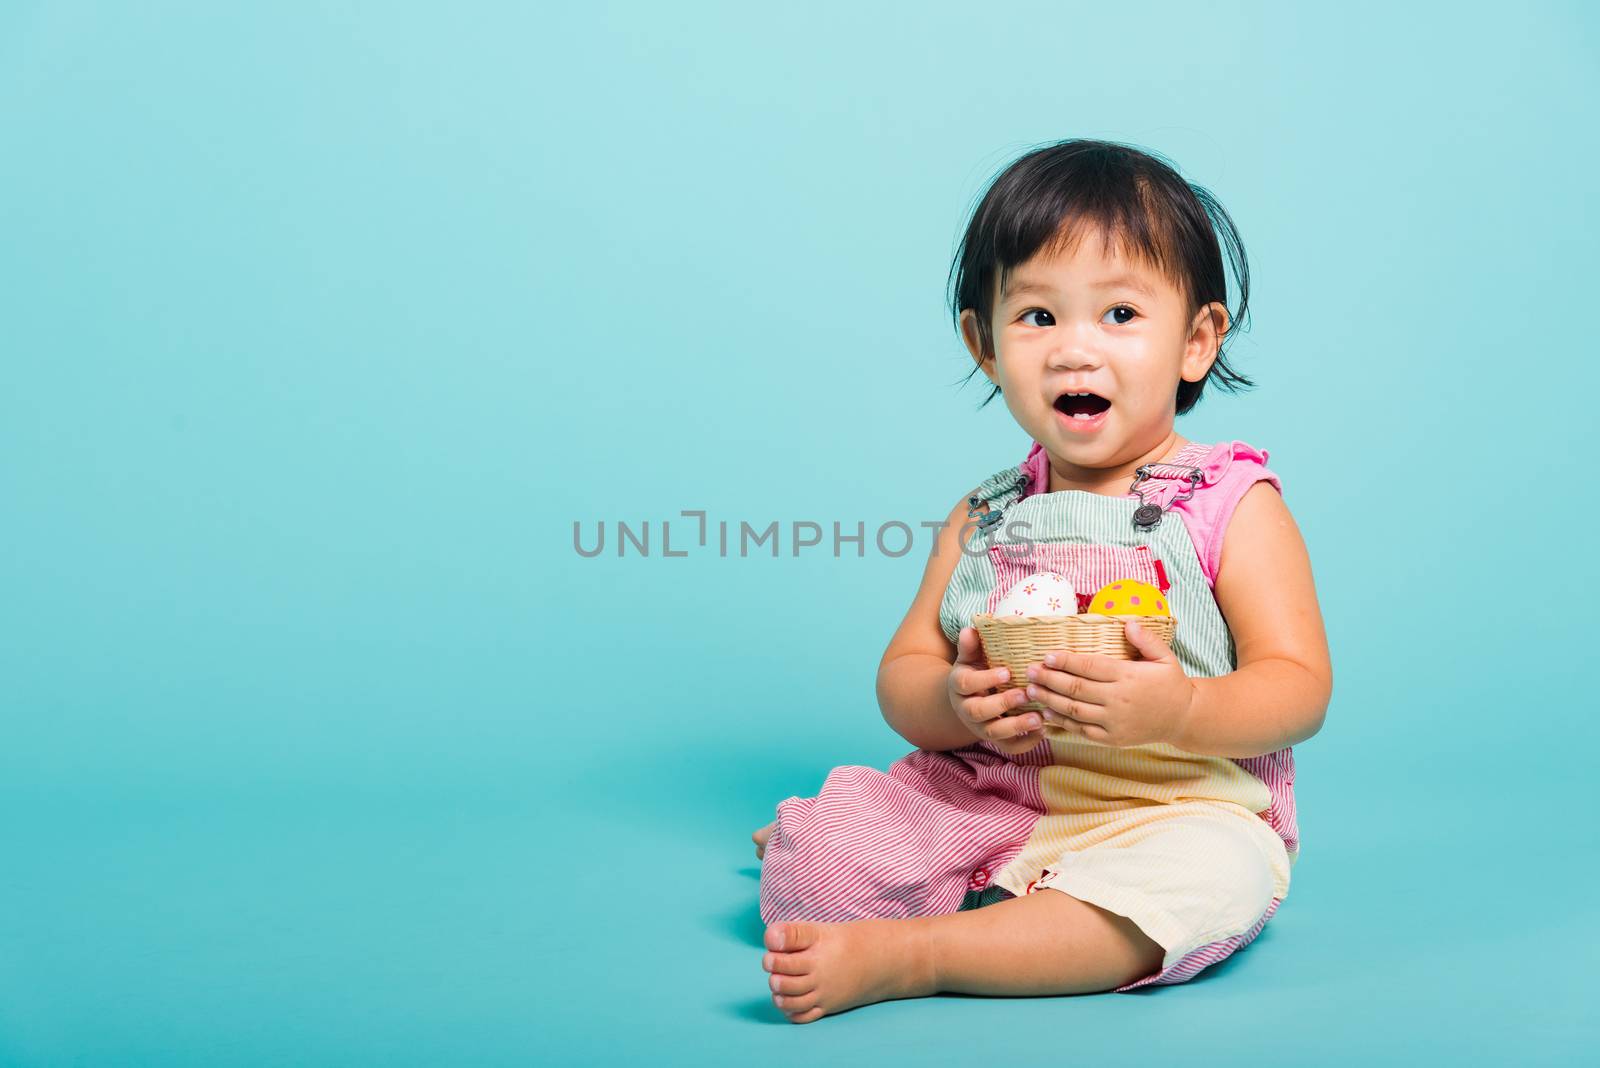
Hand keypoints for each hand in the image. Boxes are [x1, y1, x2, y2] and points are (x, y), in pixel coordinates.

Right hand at [948, 627, 1045, 755]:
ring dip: (1016, 727)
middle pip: (978, 711)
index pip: (966, 684)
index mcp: (960, 686)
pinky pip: (1009, 747)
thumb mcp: (970, 658)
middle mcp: (967, 710)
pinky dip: (1026, 743)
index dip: (985, 679)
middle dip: (1002, 704)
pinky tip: (1043, 732)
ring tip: (1039, 719)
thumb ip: (971, 645)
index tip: (1006, 672)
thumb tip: (971, 629)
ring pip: (994, 733)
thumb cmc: (976, 672)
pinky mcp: (996, 740)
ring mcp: (981, 727)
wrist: (969, 700)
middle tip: (1024, 694)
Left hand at [1023, 620, 1196, 747]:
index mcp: (1128, 677)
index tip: (1047, 655)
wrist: (1183, 719)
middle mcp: (1118, 700)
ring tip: (1031, 691)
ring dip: (1049, 701)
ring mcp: (1114, 722)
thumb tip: (1128, 623)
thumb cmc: (1171, 684)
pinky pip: (1082, 731)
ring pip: (1074, 711)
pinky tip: (1047, 715)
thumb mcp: (1166, 657)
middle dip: (1049, 679)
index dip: (1066, 661)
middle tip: (1029, 671)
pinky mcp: (1112, 738)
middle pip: (1076, 688)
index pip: (1090, 666)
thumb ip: (1146, 640)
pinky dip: (1062, 724)